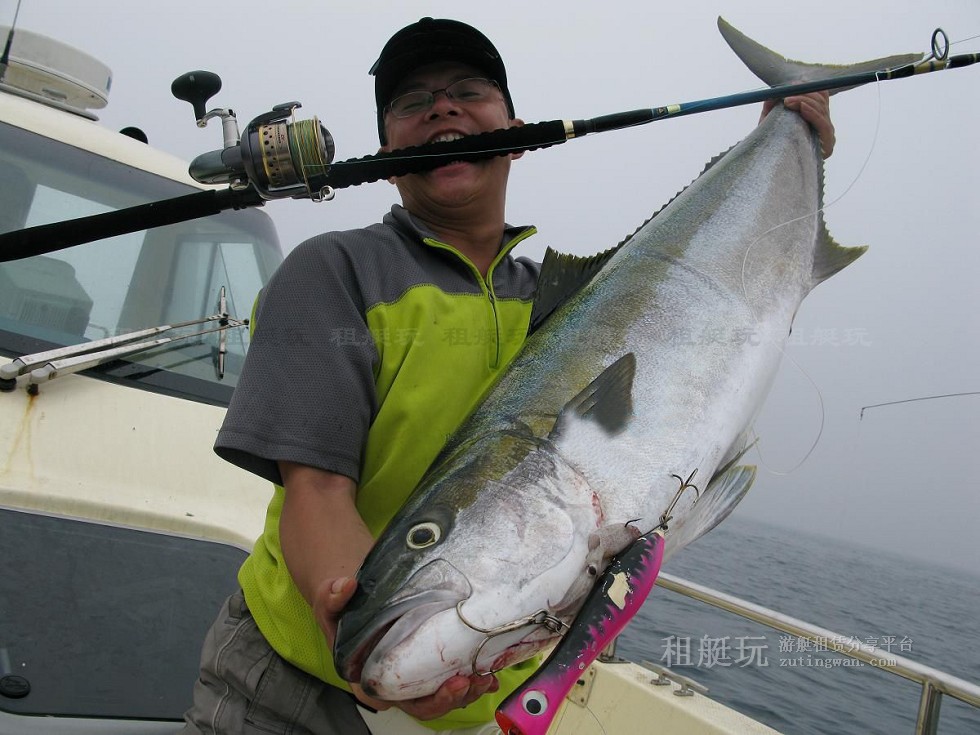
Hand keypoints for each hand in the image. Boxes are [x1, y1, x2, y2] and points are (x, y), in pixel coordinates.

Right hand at [314, 576, 499, 718]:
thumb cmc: (341, 606)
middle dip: (452, 697)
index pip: (398, 700)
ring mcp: (412, 673)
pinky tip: (488, 667)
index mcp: (368, 677)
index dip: (427, 700)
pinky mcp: (427, 660)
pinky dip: (471, 674)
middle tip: (470, 679)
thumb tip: (344, 586)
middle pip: (426, 703)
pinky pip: (450, 674)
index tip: (449, 684)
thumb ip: (333, 596)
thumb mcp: (329, 599)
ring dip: (467, 690)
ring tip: (486, 676)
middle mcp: (392, 682)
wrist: (354, 594)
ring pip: (442, 693)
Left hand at [760, 91, 834, 157]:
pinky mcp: (827, 145)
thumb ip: (771, 108)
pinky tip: (801, 108)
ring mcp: (828, 135)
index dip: (810, 88)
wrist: (770, 169)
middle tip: (787, 92)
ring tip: (787, 101)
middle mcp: (825, 126)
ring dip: (804, 101)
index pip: (821, 97)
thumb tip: (771, 93)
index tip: (794, 84)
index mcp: (816, 119)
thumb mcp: (770, 125)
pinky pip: (823, 124)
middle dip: (804, 94)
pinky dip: (812, 113)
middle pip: (821, 102)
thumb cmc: (772, 146)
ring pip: (821, 110)